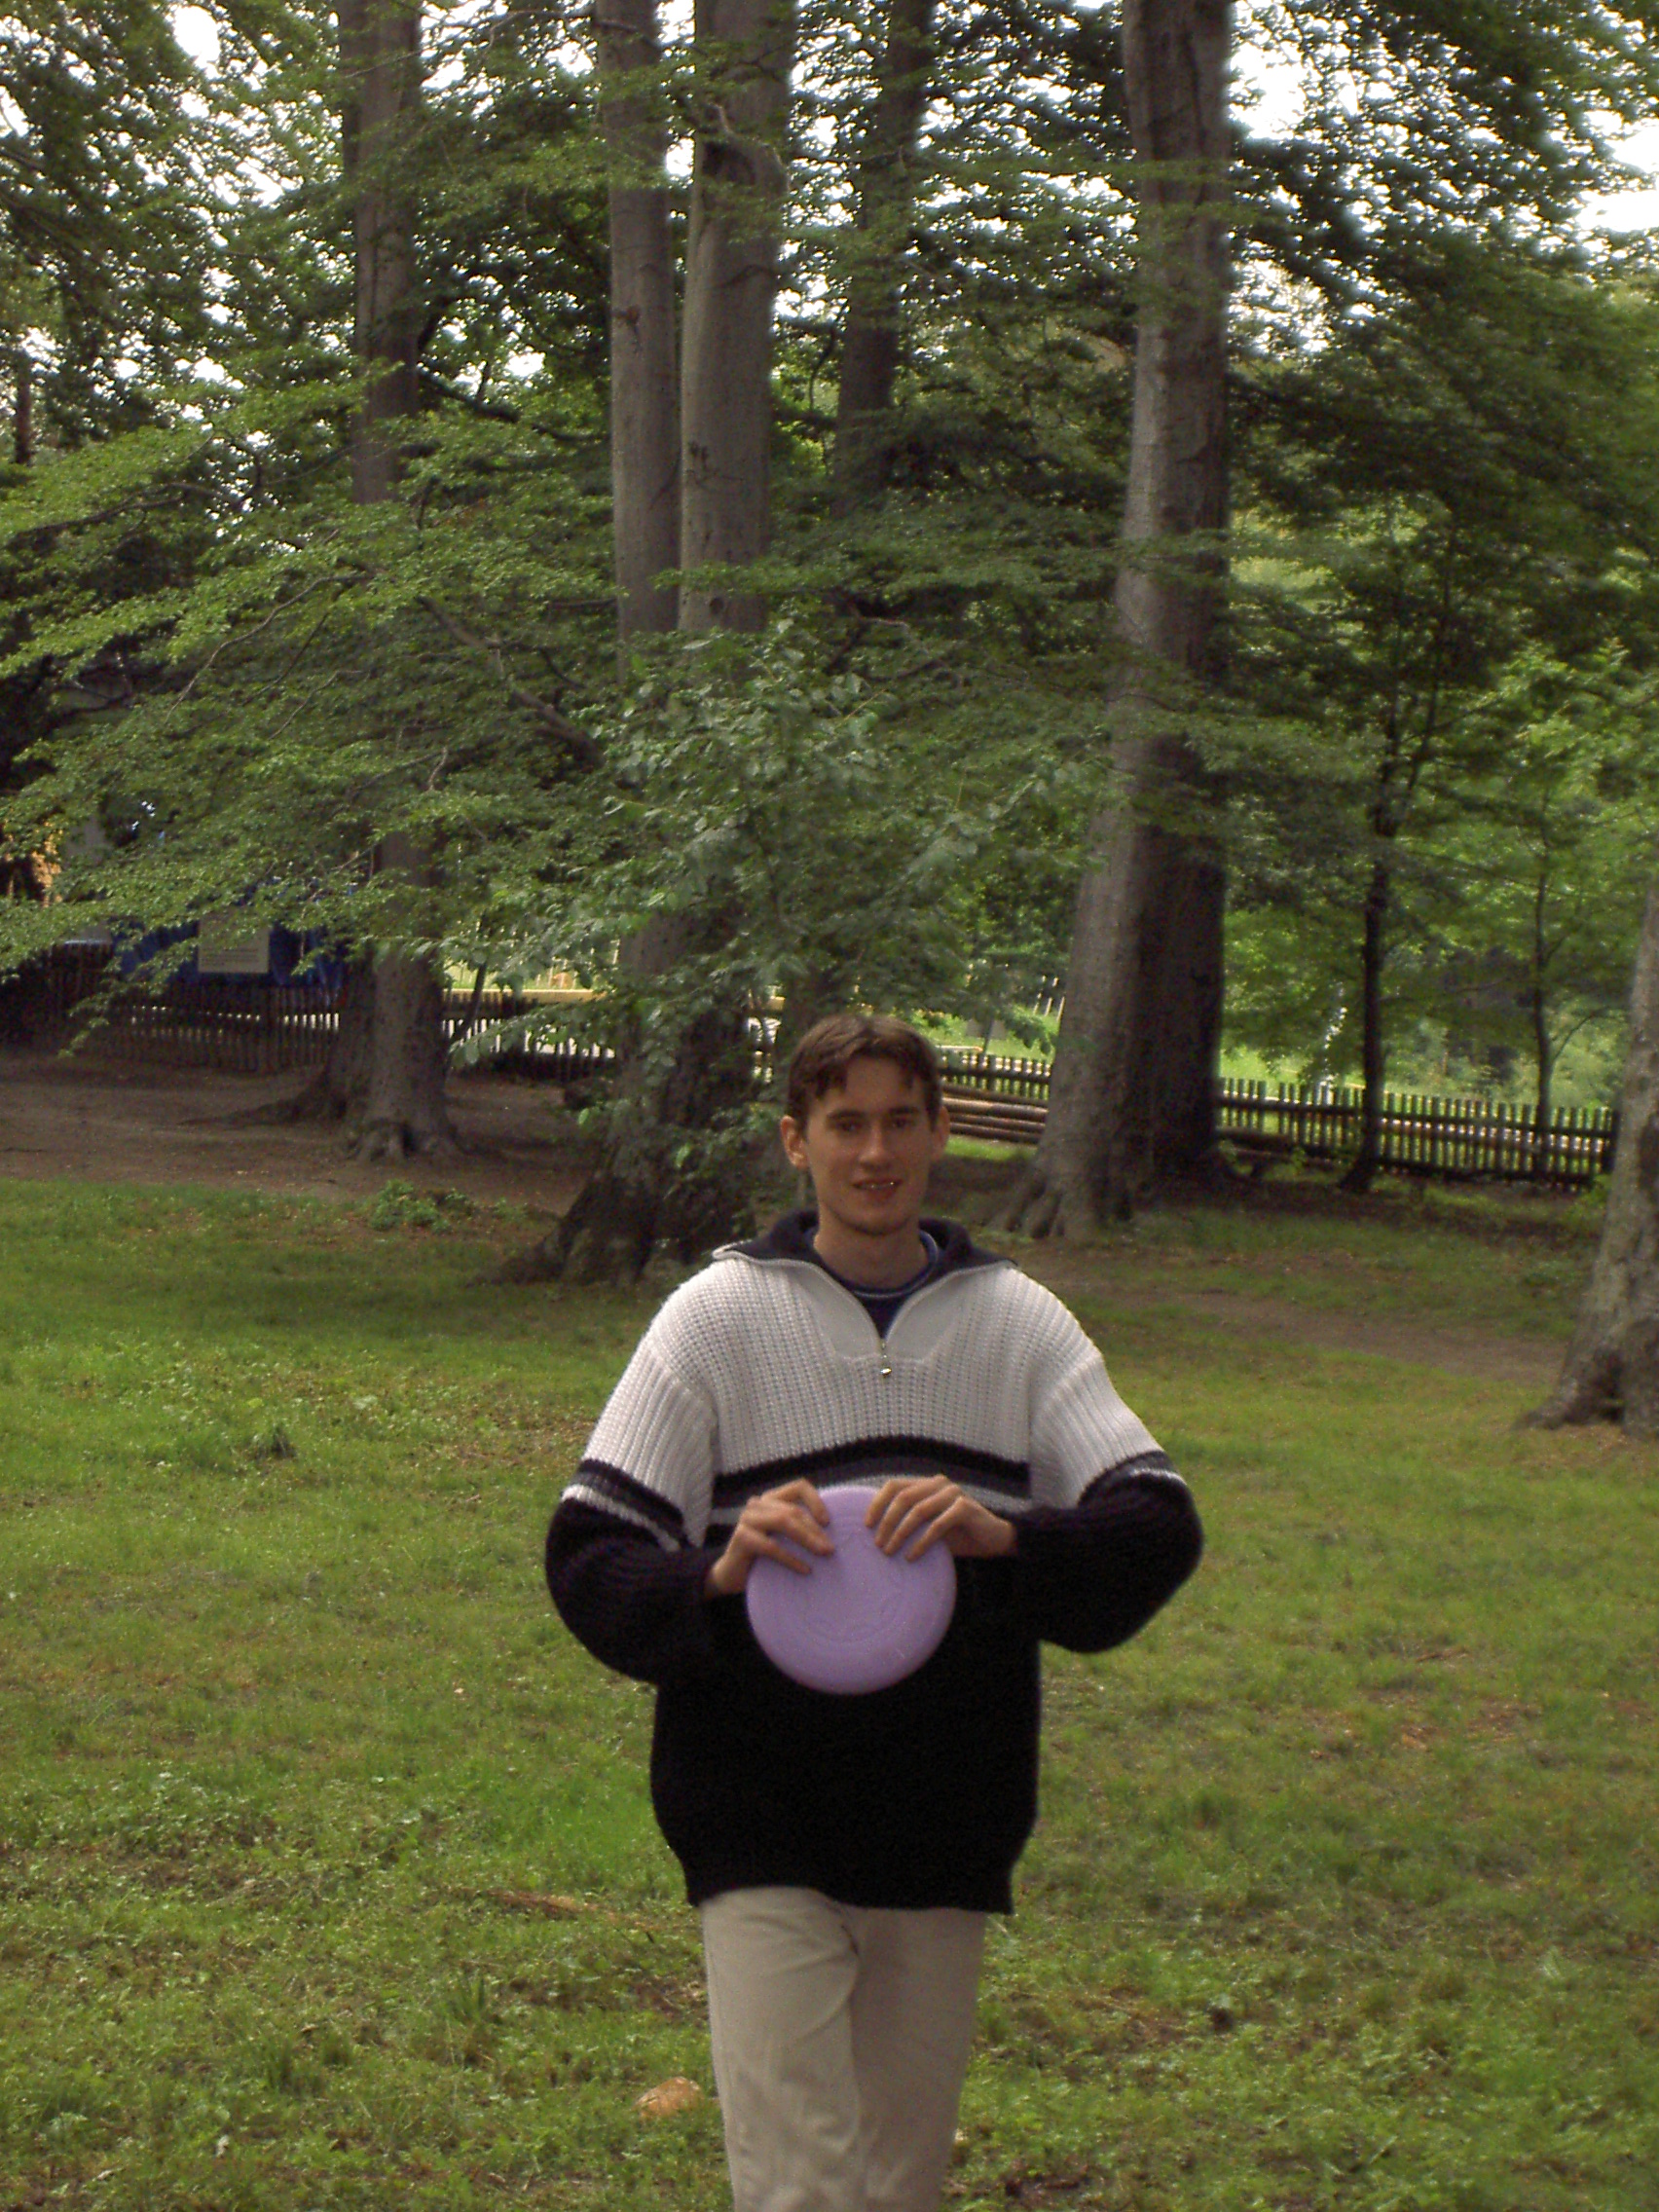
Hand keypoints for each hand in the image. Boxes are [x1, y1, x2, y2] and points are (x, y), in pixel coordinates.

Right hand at [706, 1479, 833, 1598]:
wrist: (733, 1575)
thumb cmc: (764, 1555)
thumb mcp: (784, 1538)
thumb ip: (800, 1528)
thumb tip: (833, 1534)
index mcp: (771, 1499)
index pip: (798, 1487)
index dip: (816, 1501)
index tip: (828, 1522)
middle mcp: (758, 1504)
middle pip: (792, 1509)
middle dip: (815, 1529)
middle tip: (831, 1548)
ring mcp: (747, 1518)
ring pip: (783, 1522)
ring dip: (806, 1539)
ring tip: (823, 1554)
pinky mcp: (741, 1537)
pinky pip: (770, 1546)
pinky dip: (790, 1558)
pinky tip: (805, 1569)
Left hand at [865, 1476, 1015, 1561]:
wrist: (994, 1539)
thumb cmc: (957, 1534)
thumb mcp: (929, 1526)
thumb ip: (909, 1522)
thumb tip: (875, 1534)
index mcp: (927, 1484)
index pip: (894, 1485)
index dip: (877, 1503)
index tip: (866, 1524)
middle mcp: (938, 1484)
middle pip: (903, 1497)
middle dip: (887, 1522)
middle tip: (877, 1544)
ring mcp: (953, 1493)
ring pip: (918, 1510)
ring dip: (901, 1533)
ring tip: (890, 1552)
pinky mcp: (965, 1508)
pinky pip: (937, 1525)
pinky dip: (921, 1542)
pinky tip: (912, 1556)